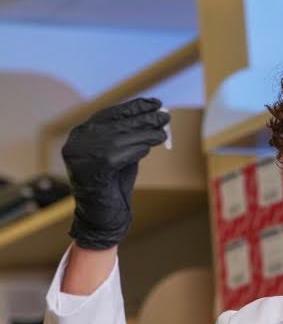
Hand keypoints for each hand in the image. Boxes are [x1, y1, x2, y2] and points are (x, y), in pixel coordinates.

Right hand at [62, 97, 168, 249]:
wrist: (102, 221)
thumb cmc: (114, 188)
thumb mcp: (121, 155)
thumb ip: (130, 136)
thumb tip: (152, 115)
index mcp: (79, 135)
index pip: (108, 114)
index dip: (132, 107)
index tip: (154, 102)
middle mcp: (76, 143)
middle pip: (115, 124)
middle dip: (142, 118)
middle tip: (164, 115)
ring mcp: (80, 157)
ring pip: (118, 138)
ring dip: (144, 133)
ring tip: (163, 131)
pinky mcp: (90, 170)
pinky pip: (117, 154)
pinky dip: (136, 149)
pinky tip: (150, 147)